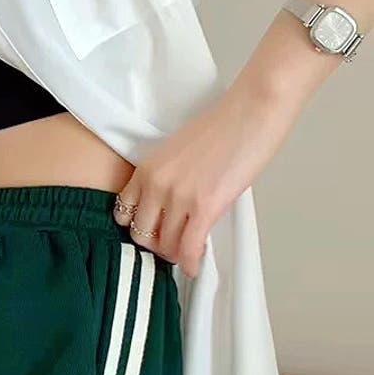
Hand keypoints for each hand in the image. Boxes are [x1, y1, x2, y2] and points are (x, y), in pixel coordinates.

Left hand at [112, 82, 301, 277]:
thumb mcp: (176, 152)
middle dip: (156, 245)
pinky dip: (192, 262)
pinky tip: (196, 266)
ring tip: (187, 253)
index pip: (123, 214)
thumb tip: (170, 208)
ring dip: (176, 254)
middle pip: (140, 235)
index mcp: (145, 169)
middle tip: (171, 246)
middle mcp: (155, 185)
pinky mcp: (204, 207)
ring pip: (164, 246)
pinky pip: (189, 248)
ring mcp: (178, 197)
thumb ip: (166, 179)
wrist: (253, 108)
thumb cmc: (223, 124)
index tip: (150, 232)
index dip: (137, 228)